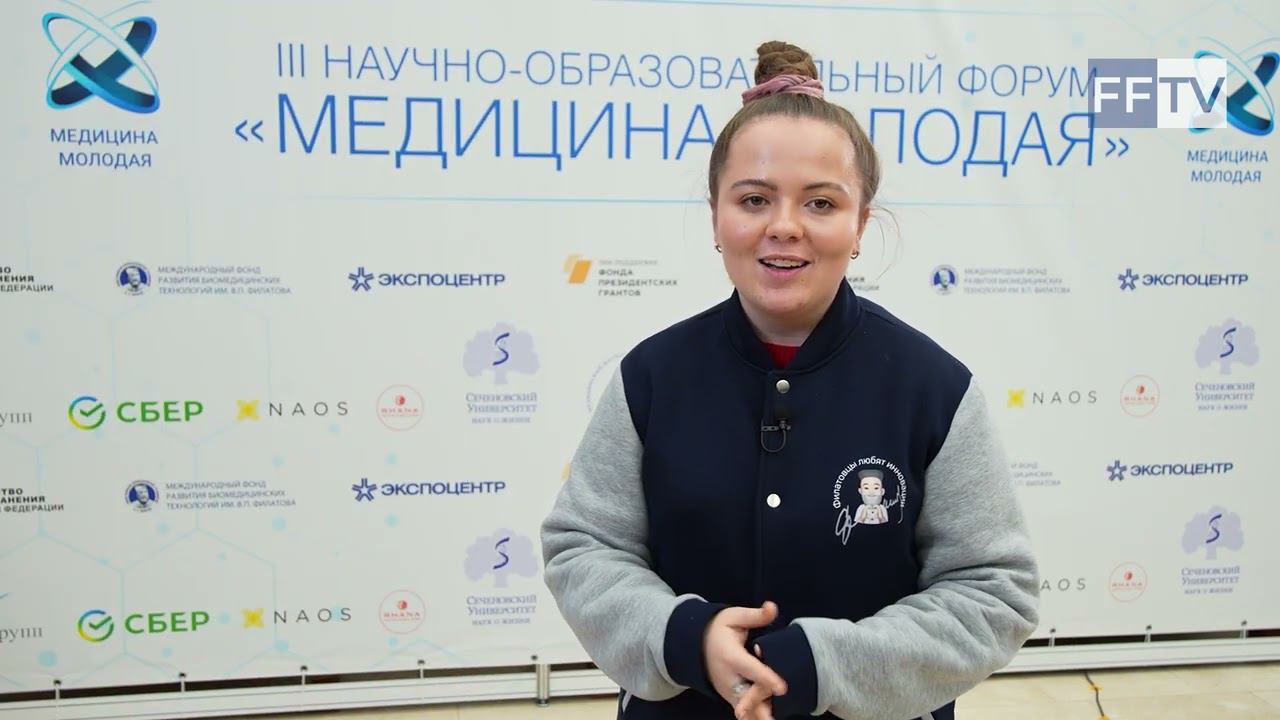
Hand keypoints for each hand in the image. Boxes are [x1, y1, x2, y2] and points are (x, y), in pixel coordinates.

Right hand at [702, 602, 786, 717]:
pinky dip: (756, 717)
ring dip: (759, 716)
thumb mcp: (733, 617)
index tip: (782, 688)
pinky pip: (747, 711)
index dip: (766, 678)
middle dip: (761, 709)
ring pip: (746, 709)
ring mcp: (729, 691)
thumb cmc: (718, 629)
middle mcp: (729, 678)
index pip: (750, 669)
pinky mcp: (733, 698)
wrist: (696, 645)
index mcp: (731, 656)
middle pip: (747, 696)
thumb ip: (755, 616)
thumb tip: (773, 607)